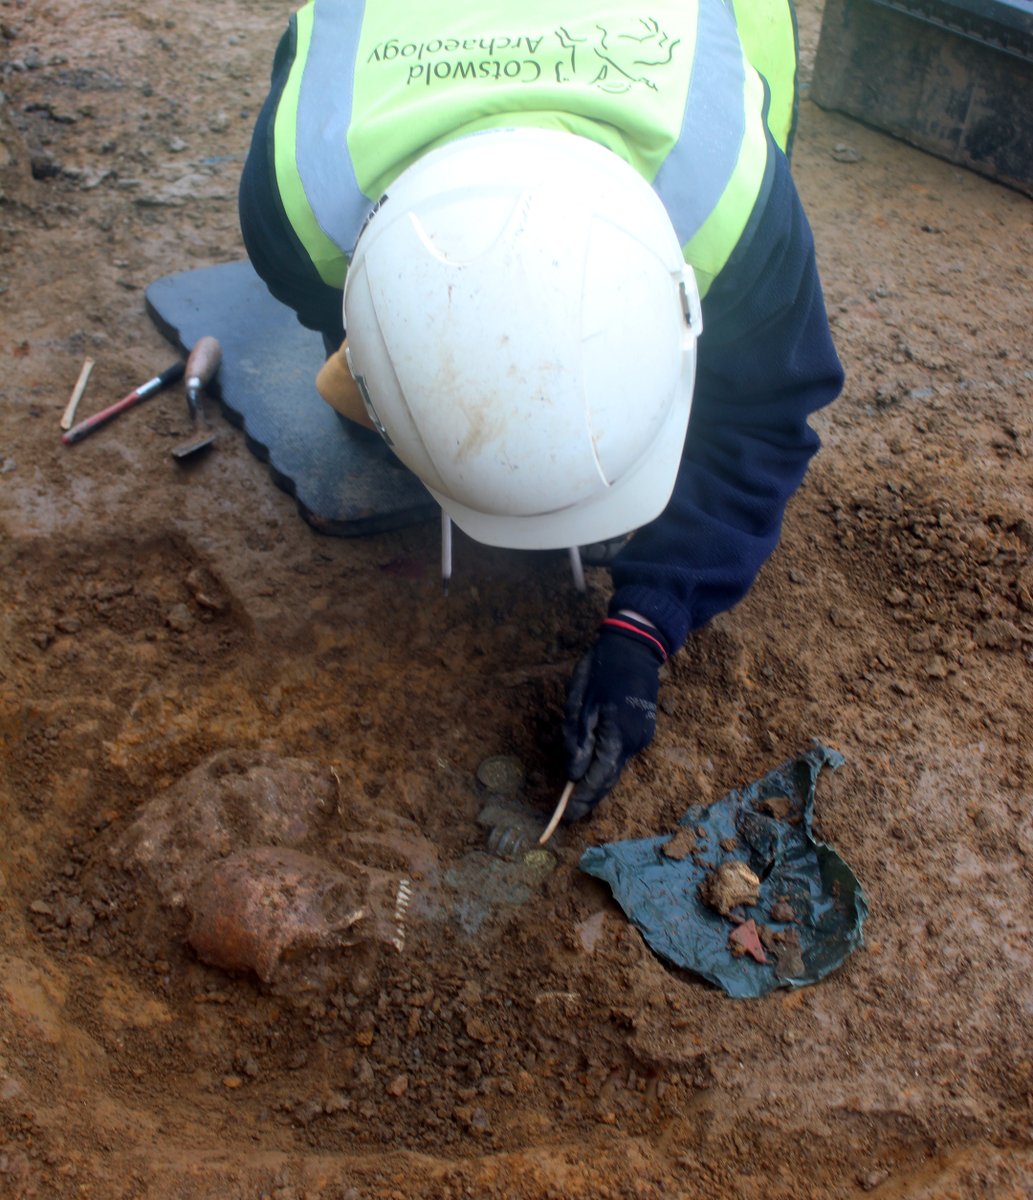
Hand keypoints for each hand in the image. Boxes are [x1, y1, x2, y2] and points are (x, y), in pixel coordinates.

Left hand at [562, 614, 668, 820]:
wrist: (635, 646)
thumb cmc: (602, 669)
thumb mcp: (581, 699)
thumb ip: (577, 737)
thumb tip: (573, 772)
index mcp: (617, 734)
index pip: (598, 776)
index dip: (583, 797)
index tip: (569, 816)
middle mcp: (635, 740)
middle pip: (610, 777)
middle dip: (591, 796)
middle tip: (571, 814)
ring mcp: (642, 735)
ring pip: (616, 766)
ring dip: (598, 780)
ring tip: (578, 795)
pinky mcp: (643, 729)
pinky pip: (621, 753)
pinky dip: (607, 763)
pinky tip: (593, 768)